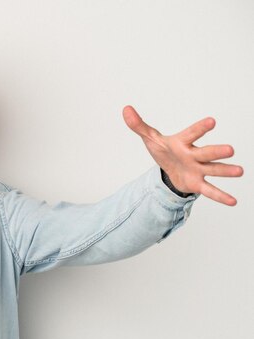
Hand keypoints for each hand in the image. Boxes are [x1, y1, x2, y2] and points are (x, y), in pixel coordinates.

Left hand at [123, 105, 242, 205]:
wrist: (170, 170)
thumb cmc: (165, 150)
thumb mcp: (150, 139)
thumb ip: (139, 125)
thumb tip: (125, 109)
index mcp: (182, 142)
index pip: (191, 134)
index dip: (200, 128)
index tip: (211, 121)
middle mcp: (194, 155)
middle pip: (206, 153)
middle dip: (217, 152)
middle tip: (230, 150)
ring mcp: (198, 169)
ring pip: (213, 169)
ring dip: (226, 171)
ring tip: (240, 171)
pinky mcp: (198, 183)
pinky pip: (210, 190)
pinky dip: (221, 196)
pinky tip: (233, 201)